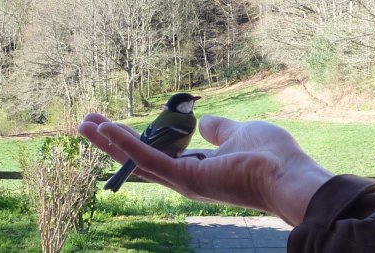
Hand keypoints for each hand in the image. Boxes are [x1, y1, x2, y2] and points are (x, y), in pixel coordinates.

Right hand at [78, 114, 332, 225]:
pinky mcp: (185, 177)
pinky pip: (149, 158)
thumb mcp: (239, 132)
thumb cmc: (270, 156)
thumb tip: (206, 121)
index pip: (157, 154)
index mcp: (196, 168)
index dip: (135, 140)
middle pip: (139, 158)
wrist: (289, 176)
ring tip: (85, 124)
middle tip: (87, 124)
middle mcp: (184, 178)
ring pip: (137, 158)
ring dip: (110, 141)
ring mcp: (183, 180)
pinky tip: (107, 129)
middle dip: (111, 141)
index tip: (117, 124)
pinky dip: (127, 144)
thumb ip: (219, 129)